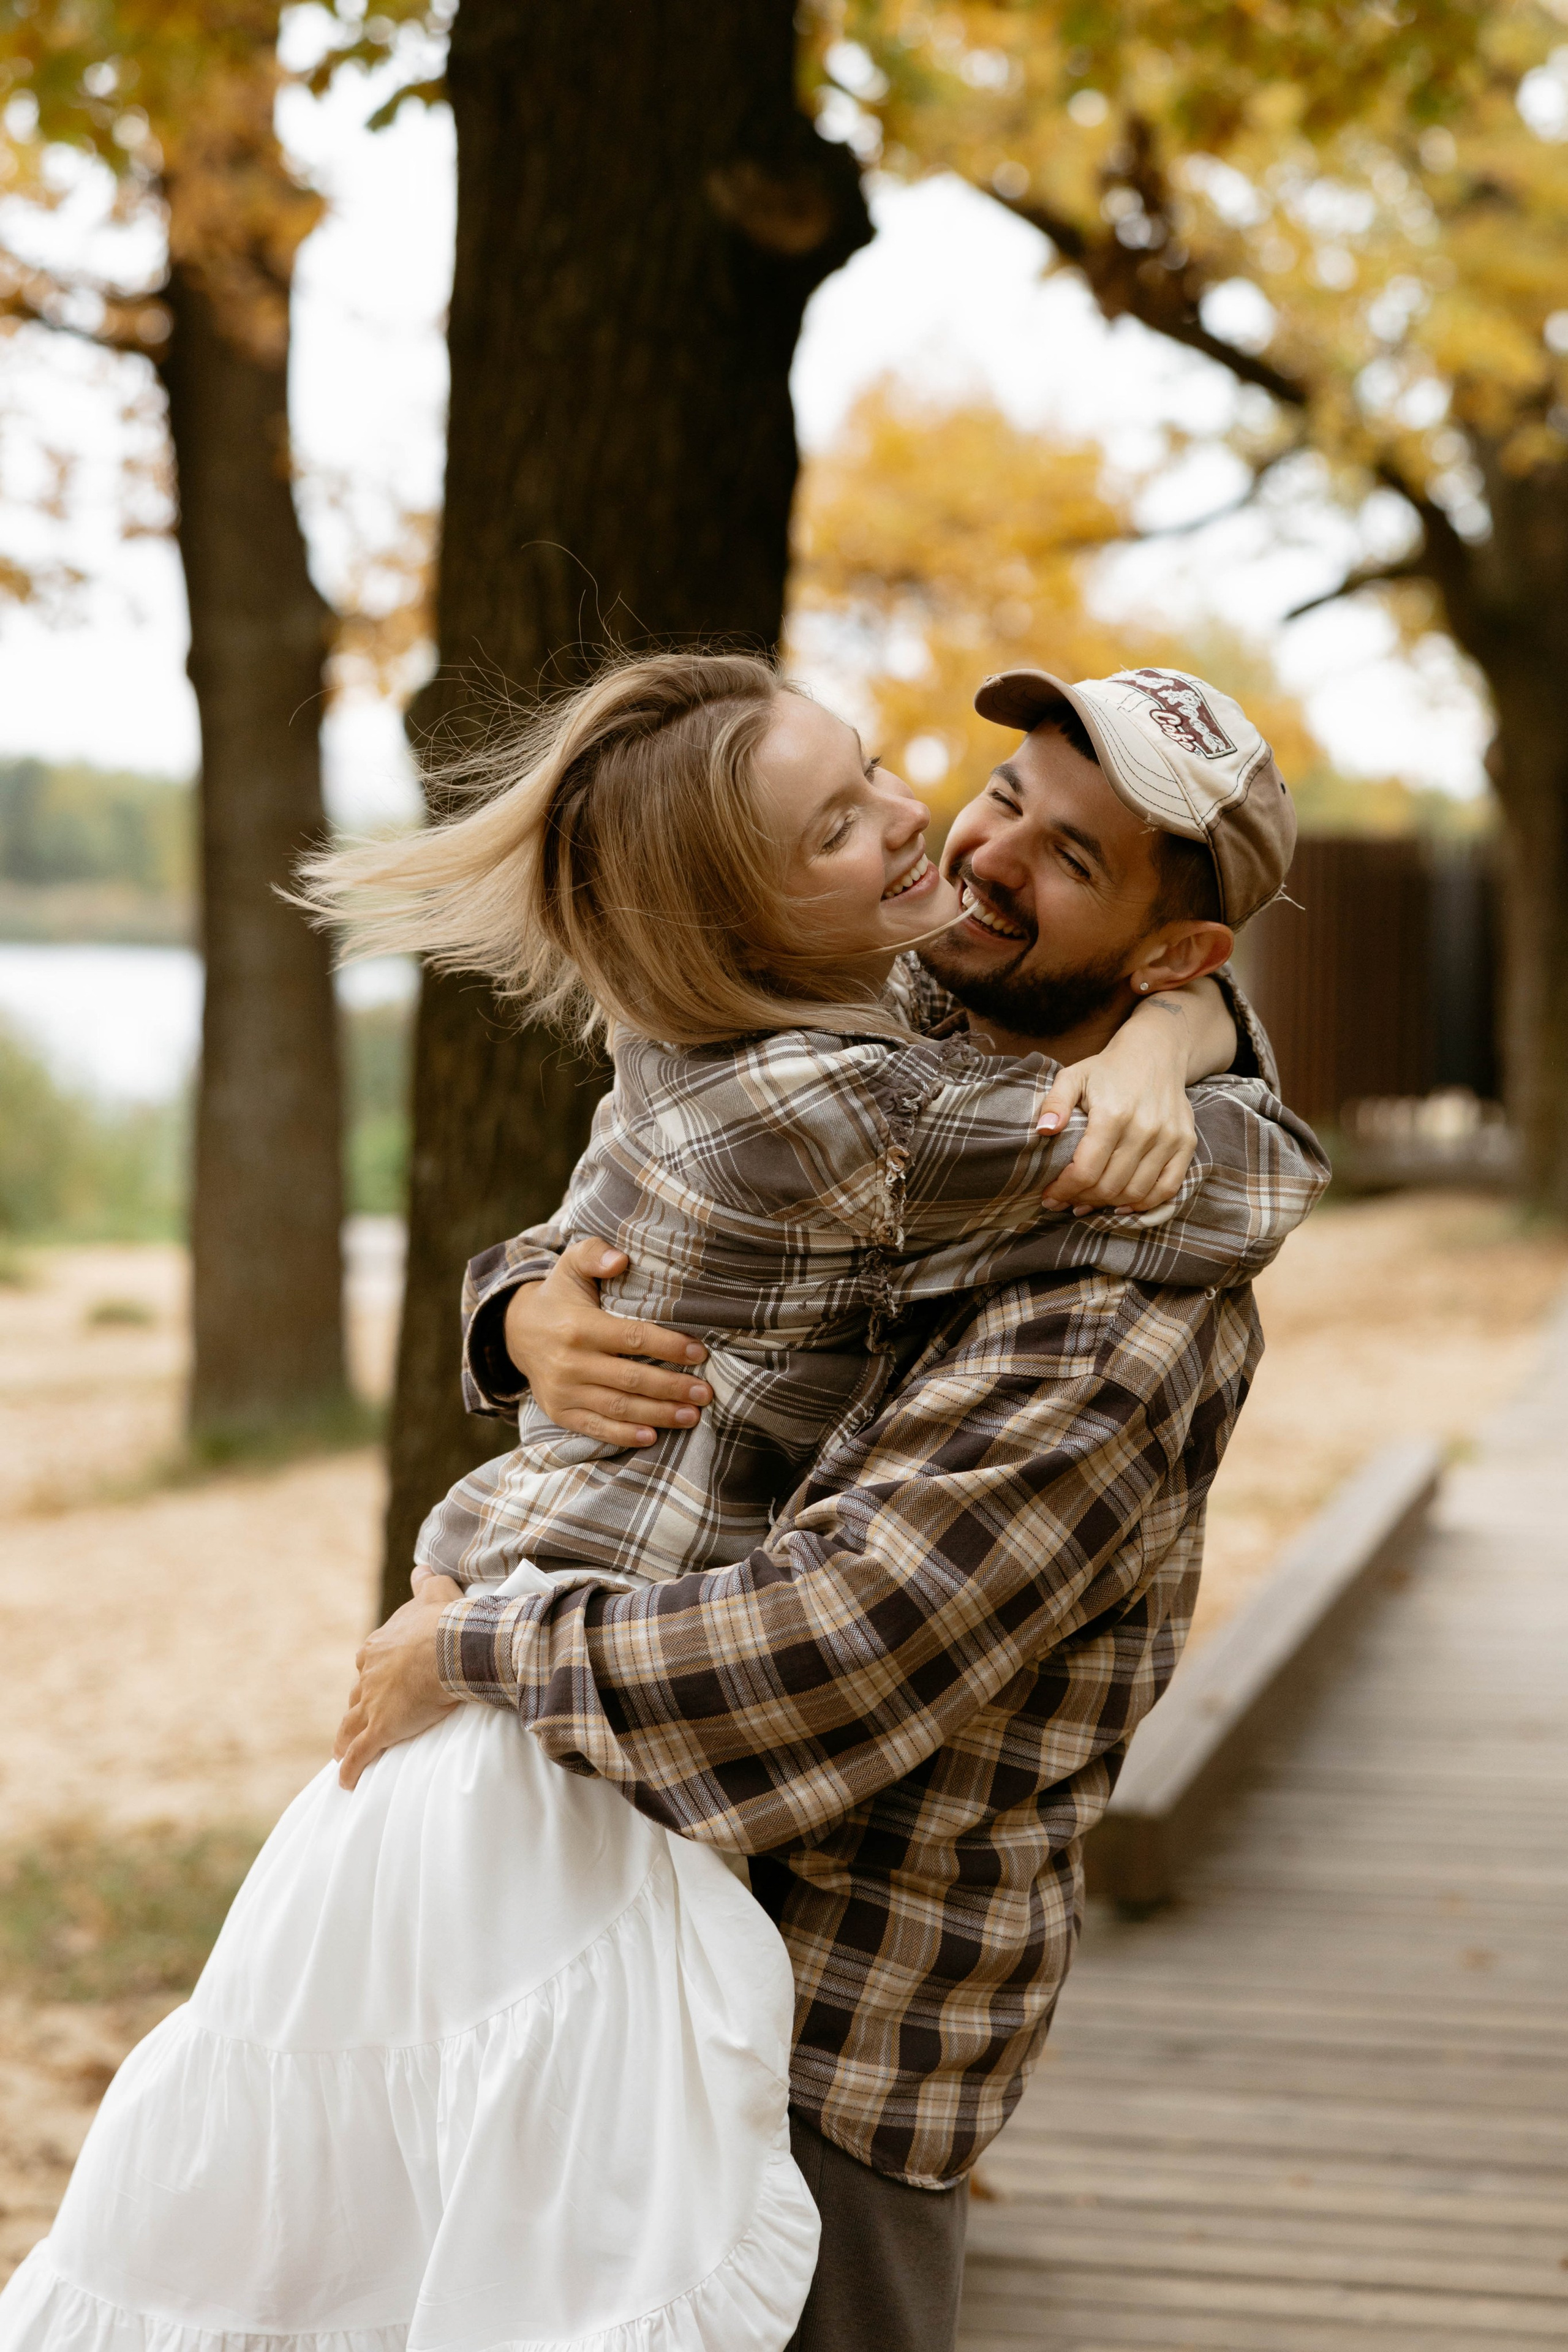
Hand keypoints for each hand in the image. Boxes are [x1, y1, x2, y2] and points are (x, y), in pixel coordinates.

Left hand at [334, 1577, 463, 1790]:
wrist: (451, 1646)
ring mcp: (371, 1703)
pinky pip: (360, 1753)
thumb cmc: (446, 1621)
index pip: (369, 1665)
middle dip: (358, 1708)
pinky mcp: (381, 1729)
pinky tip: (345, 1782)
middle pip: (357, 1696)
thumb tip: (422, 1567)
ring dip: (345, 1740)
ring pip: (350, 1726)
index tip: (378, 1684)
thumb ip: (425, 1583)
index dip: (374, 1677)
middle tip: (359, 1721)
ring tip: (341, 1754)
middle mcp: (368, 1675)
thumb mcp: (435, 1593)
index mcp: (377, 1647)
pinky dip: (351, 1768)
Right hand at [502, 1237, 712, 1446]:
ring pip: (618, 1407)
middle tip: (705, 1393)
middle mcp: (570, 1362)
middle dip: (672, 1388)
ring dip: (658, 1414)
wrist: (517, 1331)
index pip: (633, 1338)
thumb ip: (594, 1253)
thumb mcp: (572, 1264)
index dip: (669, 1346)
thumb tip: (620, 1260)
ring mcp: (563, 1390)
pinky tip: (652, 1436)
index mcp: (580, 1326)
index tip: (700, 1352)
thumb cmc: (560, 1296)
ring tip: (692, 1416)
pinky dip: (624, 1435)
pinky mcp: (559, 1411)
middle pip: (631, 1379)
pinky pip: (595, 1427)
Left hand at [1037, 994, 1205, 1212]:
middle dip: (1082, 1199)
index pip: (1086, 1170)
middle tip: (1066, 1201)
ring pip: (1136, 1192)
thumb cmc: (1108, 1070)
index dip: (1064, 1190)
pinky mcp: (1186, 1143)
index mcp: (1113, 1114)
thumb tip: (1044, 1131)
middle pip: (1109, 1186)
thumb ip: (1055, 1103)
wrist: (1156, 1054)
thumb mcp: (1073, 1076)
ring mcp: (1169, 1138)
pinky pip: (1167, 1188)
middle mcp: (1144, 1128)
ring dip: (1108, 1205)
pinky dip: (1144, 1204)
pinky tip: (1122, 1204)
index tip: (1049, 1196)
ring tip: (1088, 1203)